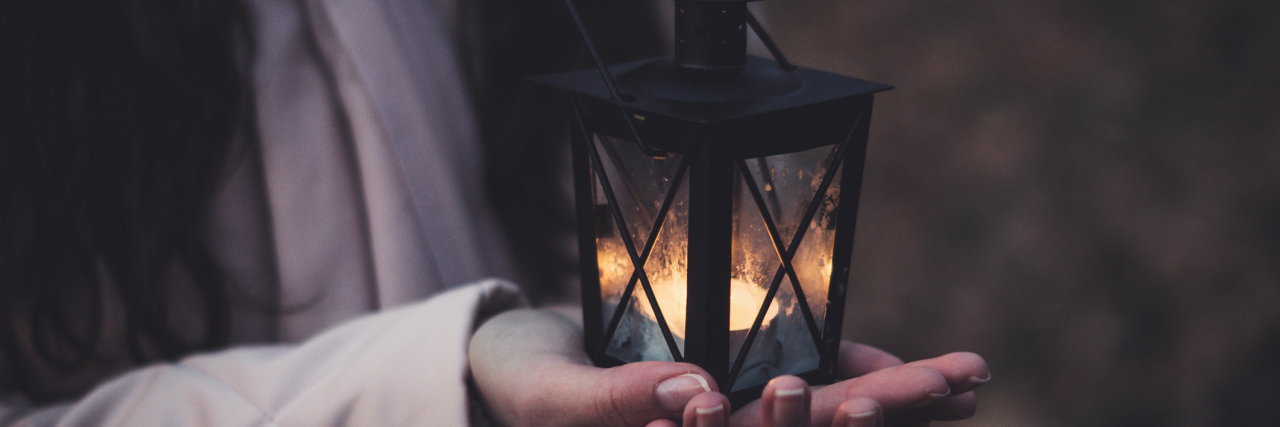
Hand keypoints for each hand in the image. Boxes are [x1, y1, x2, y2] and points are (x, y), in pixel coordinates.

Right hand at [469, 308, 987, 426]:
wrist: (505, 363)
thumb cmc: (516, 383)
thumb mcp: (552, 396)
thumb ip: (615, 400)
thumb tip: (698, 392)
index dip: (835, 424)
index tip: (894, 396)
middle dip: (891, 409)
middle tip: (969, 377)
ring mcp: (728, 412)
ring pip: (822, 414)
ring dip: (894, 399)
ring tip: (969, 377)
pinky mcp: (728, 379)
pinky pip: (801, 380)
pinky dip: (852, 372)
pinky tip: (906, 366)